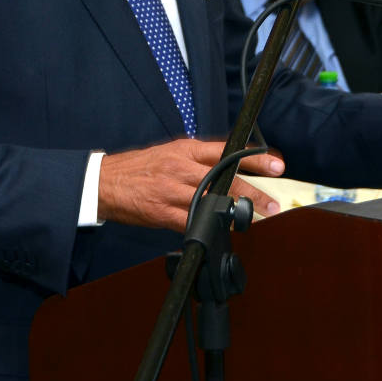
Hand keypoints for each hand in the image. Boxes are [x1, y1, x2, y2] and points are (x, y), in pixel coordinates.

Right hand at [97, 138, 285, 231]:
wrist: (106, 182)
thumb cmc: (140, 167)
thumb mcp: (170, 152)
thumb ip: (197, 159)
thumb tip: (228, 167)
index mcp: (184, 150)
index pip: (226, 151)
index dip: (253, 159)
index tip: (276, 165)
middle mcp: (181, 168)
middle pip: (224, 178)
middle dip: (252, 191)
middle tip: (273, 202)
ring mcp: (172, 191)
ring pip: (212, 201)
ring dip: (235, 212)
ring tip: (254, 219)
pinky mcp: (163, 213)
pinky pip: (192, 222)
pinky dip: (208, 227)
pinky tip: (222, 231)